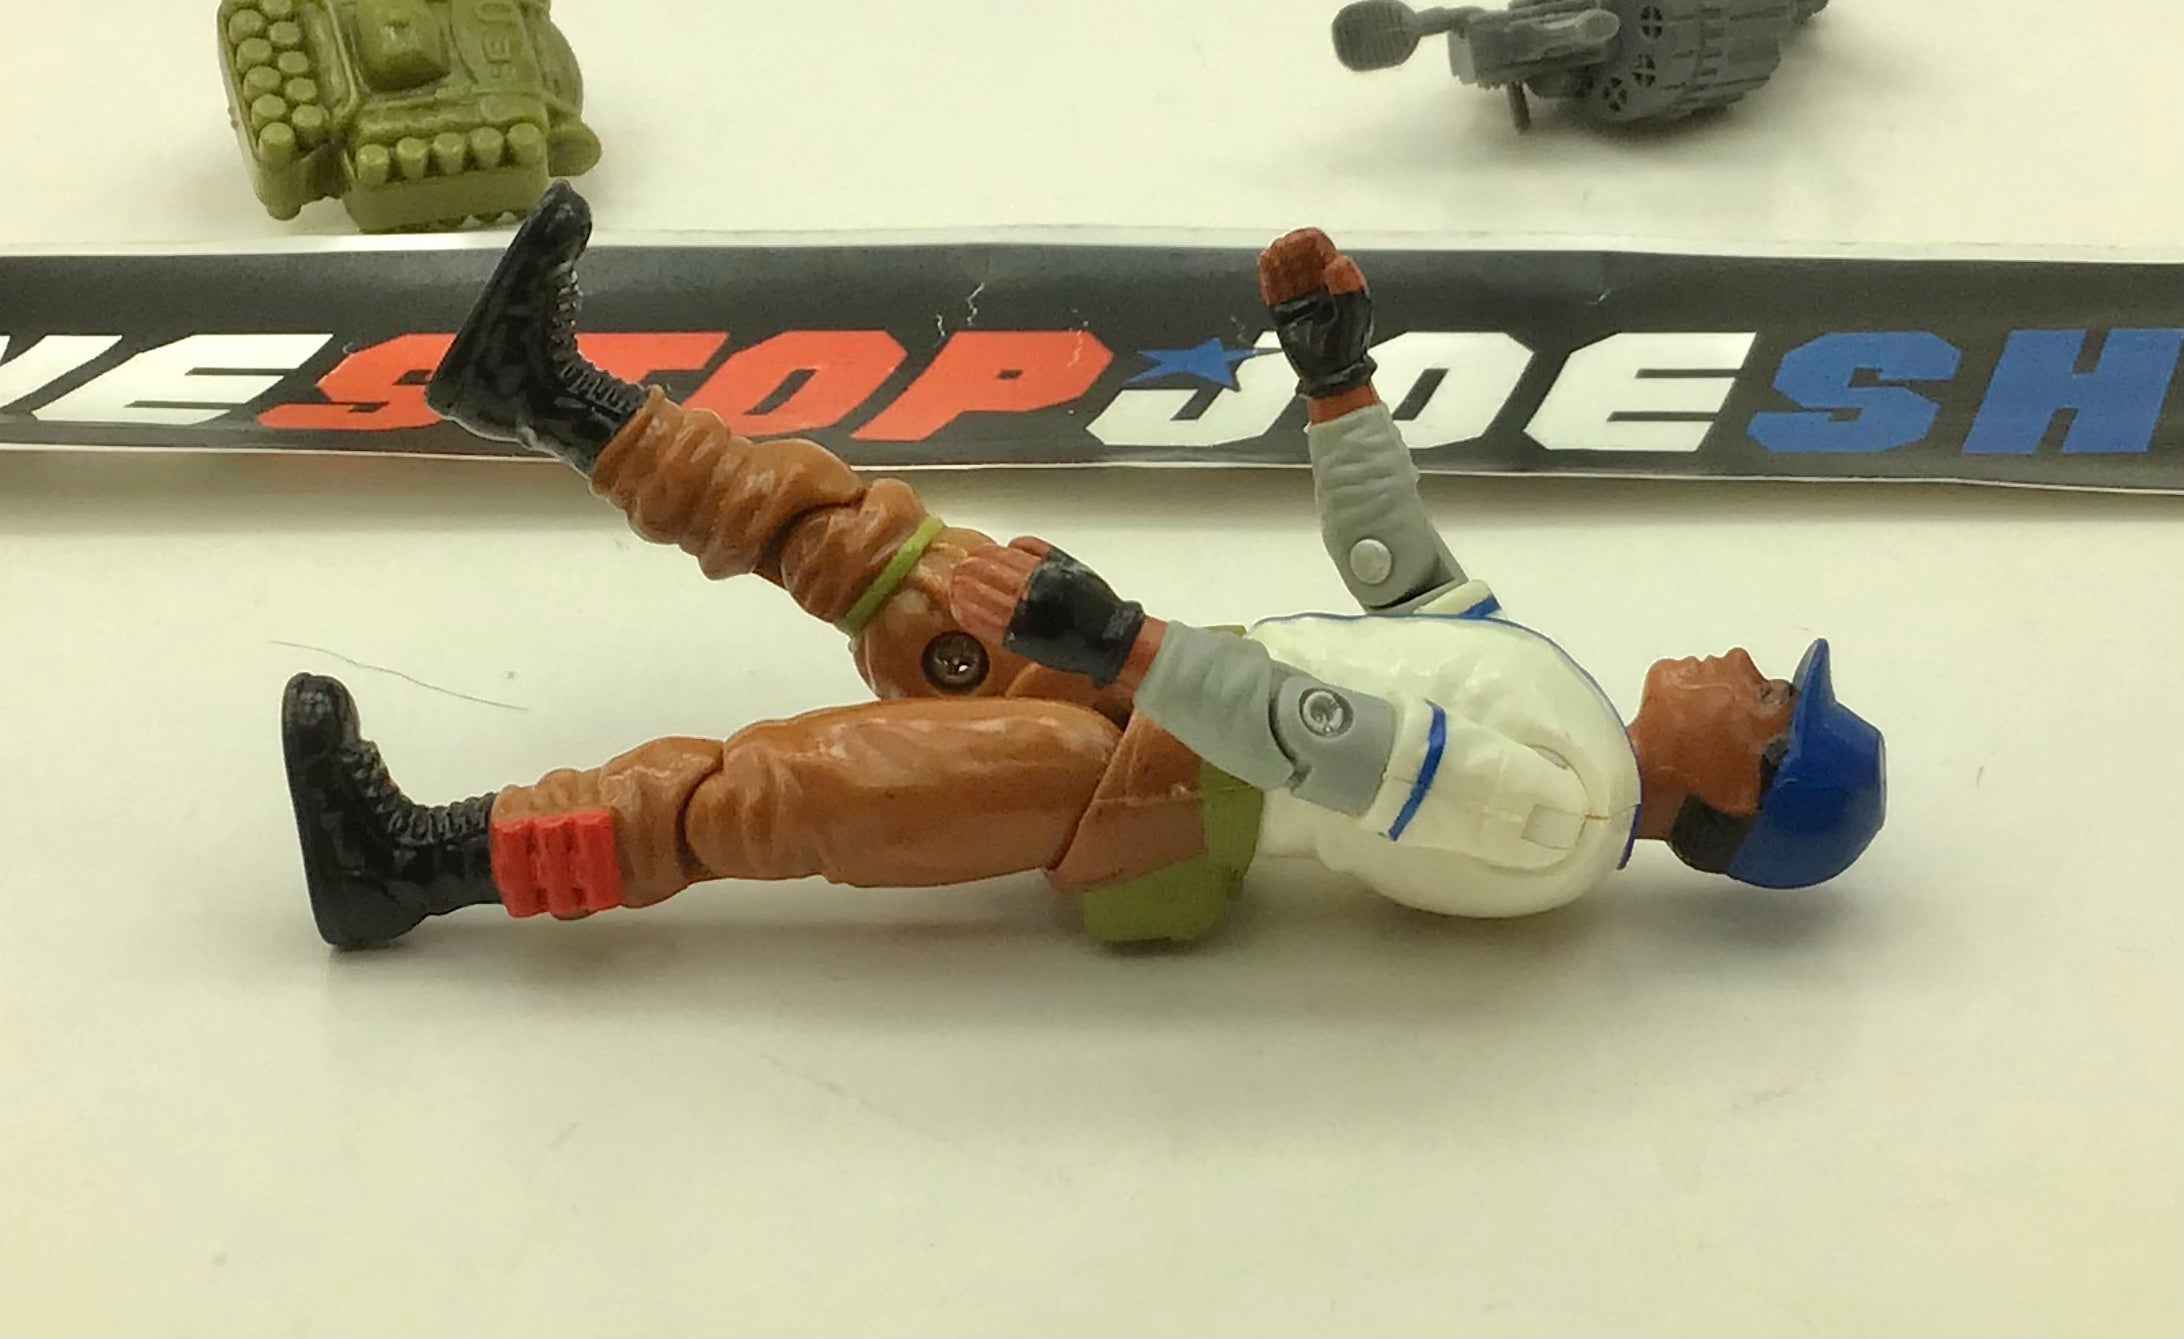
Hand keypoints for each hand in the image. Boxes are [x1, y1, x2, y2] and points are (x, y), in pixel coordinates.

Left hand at [949, 538, 1154, 688]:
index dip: (984, 556)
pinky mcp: (1018, 639)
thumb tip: (1012, 544)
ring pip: (982, 597)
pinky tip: (960, 609)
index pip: (1001, 557)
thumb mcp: (1071, 564)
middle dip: (970, 570)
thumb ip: (1040, 551)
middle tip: (961, 570)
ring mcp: (1022, 615)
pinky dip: (970, 615)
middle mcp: (1030, 591)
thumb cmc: (1095, 605)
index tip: (975, 555)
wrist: (1108, 639)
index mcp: (1042, 571)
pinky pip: (986, 624)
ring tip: (957, 586)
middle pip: (987, 575)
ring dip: (965, 590)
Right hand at [1259, 227, 1377, 409]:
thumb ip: (1347, 285)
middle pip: (1302, 260)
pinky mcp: (1284, 315)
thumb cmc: (1347, 344)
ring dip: (1280, 261)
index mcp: (1338, 284)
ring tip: (1273, 251)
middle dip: (1293, 249)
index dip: (1313, 242)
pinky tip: (1263, 263)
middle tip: (1285, 243)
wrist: (1332, 374)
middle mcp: (1318, 289)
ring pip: (1286, 274)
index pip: (1323, 254)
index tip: (1304, 237)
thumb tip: (1338, 261)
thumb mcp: (1354, 311)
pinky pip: (1273, 292)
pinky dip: (1268, 278)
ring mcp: (1300, 301)